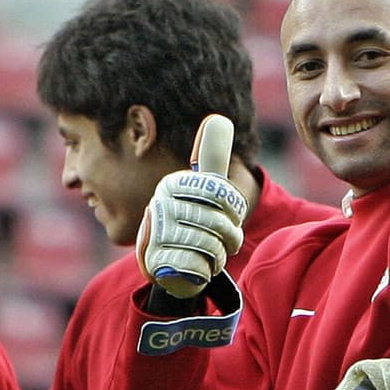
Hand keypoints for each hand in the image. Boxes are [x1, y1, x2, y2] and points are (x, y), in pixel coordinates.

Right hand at [135, 115, 246, 298]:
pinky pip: (197, 266)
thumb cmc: (193, 222)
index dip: (234, 211)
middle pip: (217, 224)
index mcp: (174, 184)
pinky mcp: (155, 261)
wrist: (170, 264)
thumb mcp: (203, 188)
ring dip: (217, 256)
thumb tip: (217, 118)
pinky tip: (198, 268)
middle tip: (225, 243)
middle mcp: (160, 204)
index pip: (222, 196)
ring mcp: (155, 232)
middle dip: (229, 238)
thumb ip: (212, 156)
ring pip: (209, 246)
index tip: (231, 217)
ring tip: (210, 255)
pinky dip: (204, 271)